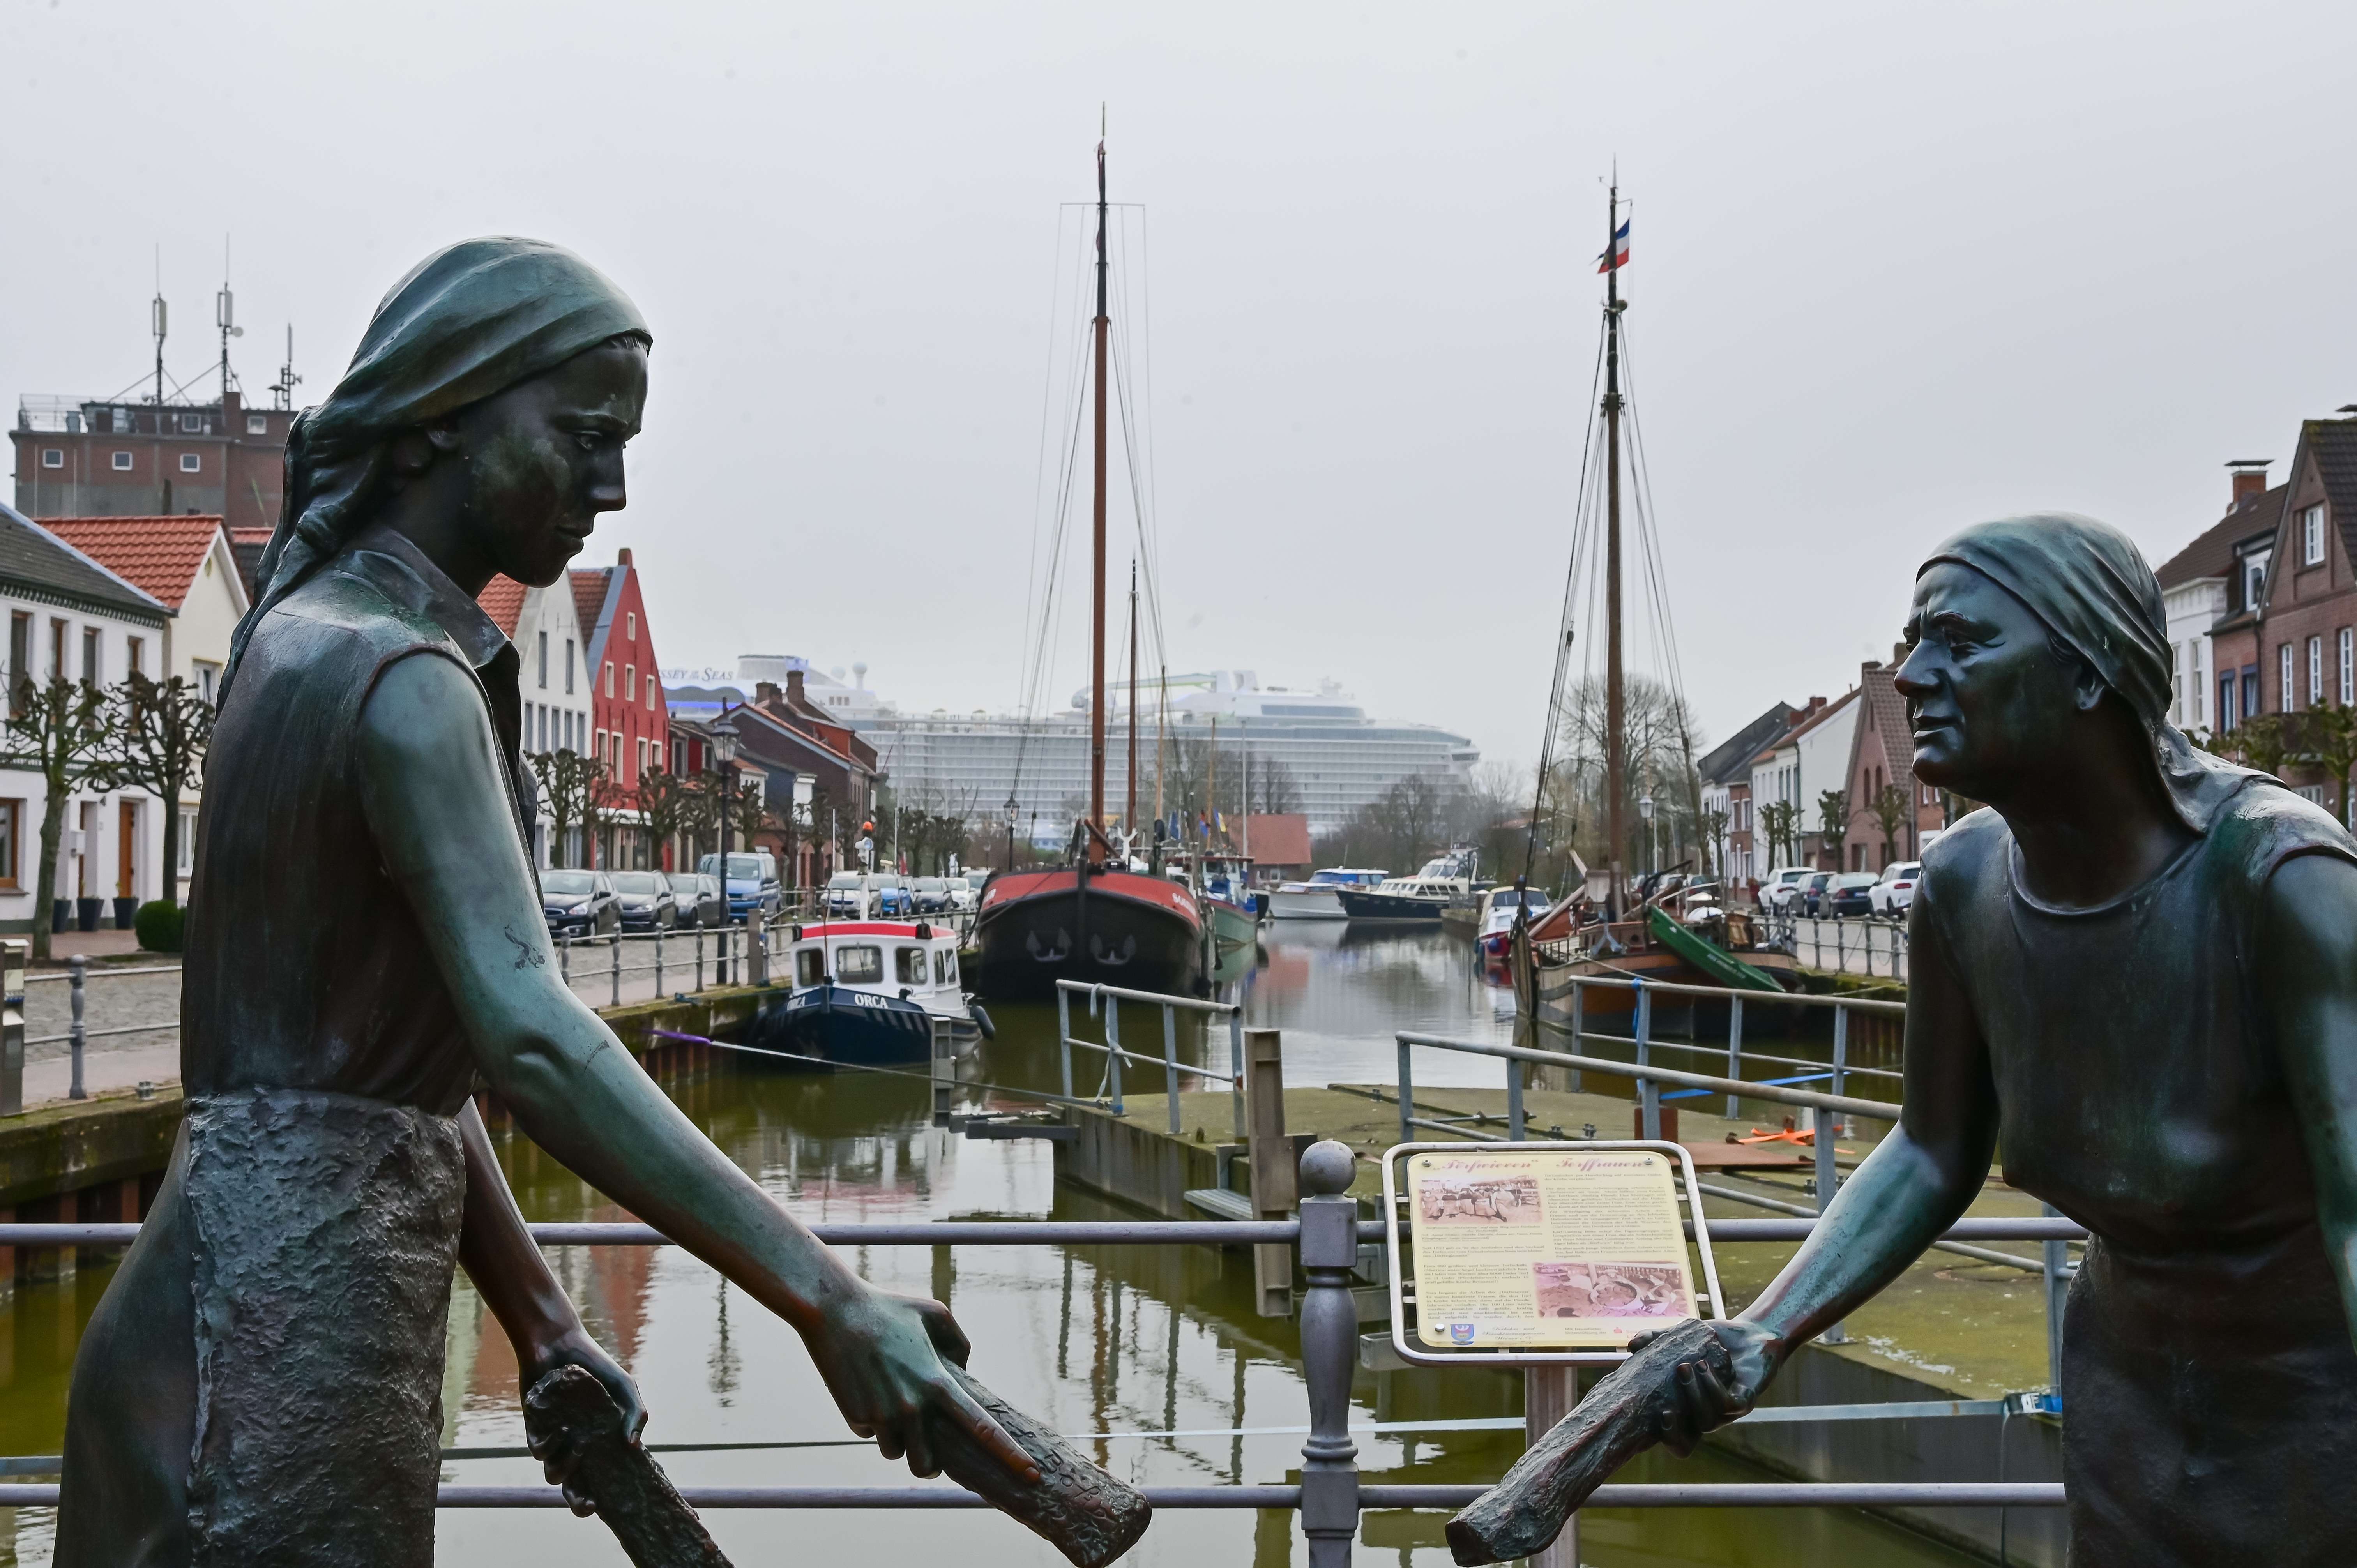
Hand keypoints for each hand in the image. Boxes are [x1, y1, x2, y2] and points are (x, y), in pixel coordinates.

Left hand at [521, 1327, 644, 1514]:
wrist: (557, 1343)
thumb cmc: (594, 1364)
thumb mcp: (624, 1386)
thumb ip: (636, 1413)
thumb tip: (634, 1445)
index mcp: (599, 1442)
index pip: (602, 1478)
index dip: (606, 1496)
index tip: (612, 1504)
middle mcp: (575, 1446)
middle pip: (575, 1489)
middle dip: (580, 1503)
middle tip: (590, 1503)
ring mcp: (554, 1440)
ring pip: (554, 1474)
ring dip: (567, 1467)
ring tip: (580, 1444)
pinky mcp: (534, 1430)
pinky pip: (539, 1452)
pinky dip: (549, 1446)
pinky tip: (560, 1430)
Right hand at [804, 1281, 1038, 1484]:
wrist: (834, 1311)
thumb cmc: (888, 1308)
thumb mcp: (934, 1313)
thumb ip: (958, 1342)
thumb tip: (962, 1369)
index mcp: (938, 1383)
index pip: (982, 1430)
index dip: (1010, 1456)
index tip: (1031, 1474)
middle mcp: (912, 1407)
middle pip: (928, 1466)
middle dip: (930, 1466)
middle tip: (929, 1454)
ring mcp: (882, 1416)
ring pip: (897, 1454)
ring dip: (899, 1442)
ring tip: (892, 1410)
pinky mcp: (856, 1416)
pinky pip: (872, 1435)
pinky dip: (873, 1423)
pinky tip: (867, 1392)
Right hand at [1626, 1318, 1781, 1455]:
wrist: (1750, 1335)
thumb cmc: (1713, 1342)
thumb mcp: (1681, 1338)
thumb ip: (1656, 1340)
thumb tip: (1630, 1346)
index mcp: (1687, 1409)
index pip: (1673, 1437)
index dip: (1664, 1436)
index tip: (1652, 1416)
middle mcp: (1705, 1417)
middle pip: (1687, 1442)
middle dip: (1674, 1432)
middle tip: (1663, 1410)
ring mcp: (1726, 1413)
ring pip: (1706, 1420)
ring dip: (1693, 1395)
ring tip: (1686, 1365)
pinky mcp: (1744, 1402)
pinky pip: (1726, 1404)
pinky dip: (1712, 1386)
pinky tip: (1704, 1365)